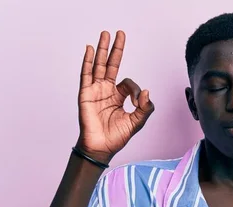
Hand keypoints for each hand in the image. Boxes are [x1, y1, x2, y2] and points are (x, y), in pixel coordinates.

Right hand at [76, 31, 154, 163]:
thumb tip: (146, 91)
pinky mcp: (86, 94)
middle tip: (119, 33)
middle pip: (111, 64)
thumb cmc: (117, 137)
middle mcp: (106, 90)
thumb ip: (145, 108)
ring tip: (105, 34)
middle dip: (115, 49)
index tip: (136, 100)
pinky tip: (90, 49)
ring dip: (102, 50)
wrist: (102, 147)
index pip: (127, 82)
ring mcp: (95, 90)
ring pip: (99, 66)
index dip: (134, 89)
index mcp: (118, 96)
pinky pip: (86, 74)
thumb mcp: (137, 122)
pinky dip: (88, 61)